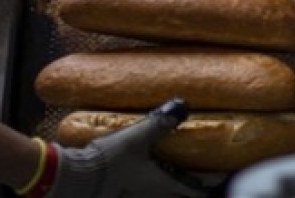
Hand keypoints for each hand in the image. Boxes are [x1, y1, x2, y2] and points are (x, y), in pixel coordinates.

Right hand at [44, 100, 206, 197]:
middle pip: (179, 196)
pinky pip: (144, 191)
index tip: (221, 178)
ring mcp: (135, 196)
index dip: (210, 185)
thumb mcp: (136, 137)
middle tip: (201, 175)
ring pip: (162, 195)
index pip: (194, 191)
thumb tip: (183, 106)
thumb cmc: (107, 162)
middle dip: (191, 187)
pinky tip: (147, 171)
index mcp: (161, 185)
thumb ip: (159, 122)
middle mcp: (152, 196)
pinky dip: (154, 184)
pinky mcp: (120, 193)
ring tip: (178, 172)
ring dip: (173, 186)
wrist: (73, 179)